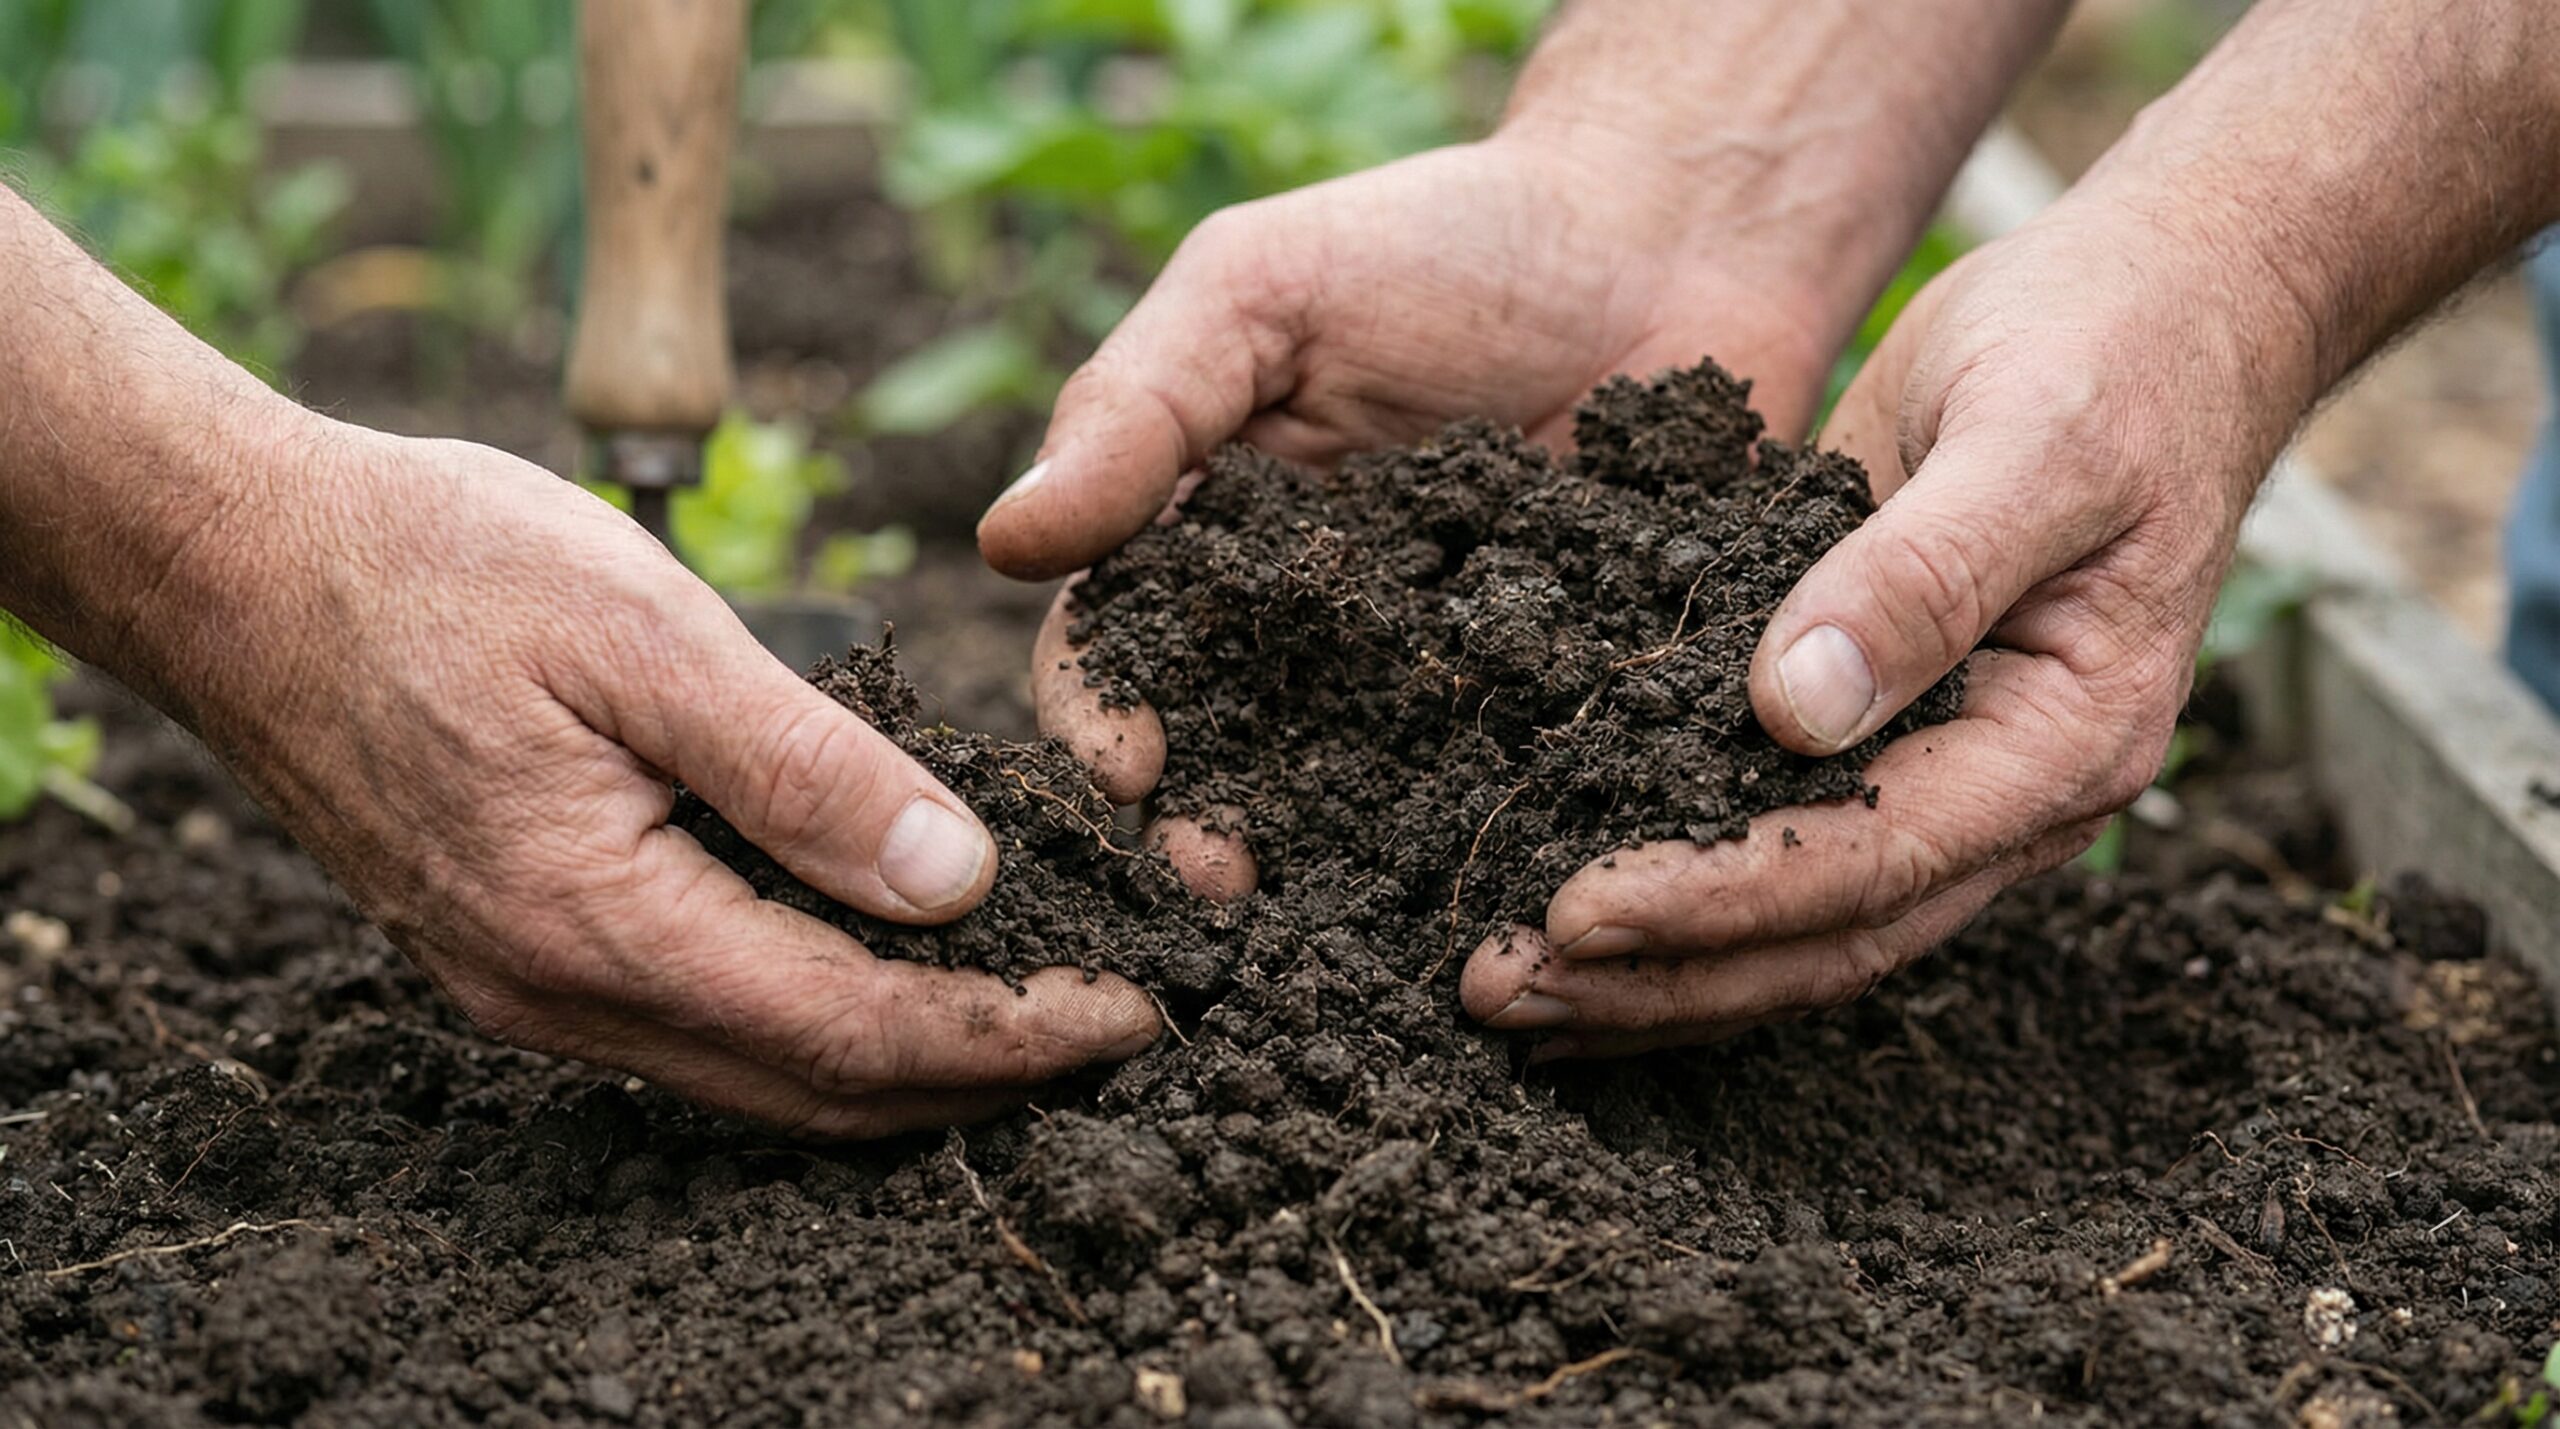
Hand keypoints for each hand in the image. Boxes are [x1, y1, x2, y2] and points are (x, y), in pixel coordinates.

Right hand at [166, 422, 1156, 1134]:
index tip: (1135, 1008)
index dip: (1012, 1032)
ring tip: (1039, 1005)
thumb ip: (803, 768)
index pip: (857, 1030)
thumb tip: (956, 879)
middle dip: (987, 1071)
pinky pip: (704, 1033)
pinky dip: (822, 1021)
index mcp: (597, 920)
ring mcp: (532, 989)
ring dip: (912, 1058)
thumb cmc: (435, 565)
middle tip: (1120, 1024)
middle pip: (822, 1089)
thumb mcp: (643, 631)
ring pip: (766, 1078)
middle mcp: (562, 994)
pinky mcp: (520, 954)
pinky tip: (890, 962)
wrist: (238, 565)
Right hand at [984, 134, 1845, 889]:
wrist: (1673, 241)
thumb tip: (1005, 540)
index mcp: (1206, 539)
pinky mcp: (1547, 708)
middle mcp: (1302, 634)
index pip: (1115, 648)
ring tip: (1326, 921)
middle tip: (1222, 883)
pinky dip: (1481, 846)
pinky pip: (1503, 791)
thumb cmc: (1445, 241)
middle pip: (1220, 754)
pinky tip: (1480, 892)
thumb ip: (1140, 405)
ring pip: (1350, 800)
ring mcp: (1425, 683)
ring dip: (1324, 867)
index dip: (1104, 714)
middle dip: (1202, 825)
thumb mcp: (1263, 288)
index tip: (1130, 770)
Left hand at [1460, 194, 2312, 1055]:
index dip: (1716, 900)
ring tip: (1502, 984)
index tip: (1573, 914)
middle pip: (1820, 935)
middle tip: (1496, 987)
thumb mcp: (2032, 439)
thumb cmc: (2113, 348)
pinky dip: (1669, 876)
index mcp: (2067, 741)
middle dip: (1655, 975)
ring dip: (1648, 959)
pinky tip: (1559, 897)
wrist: (2164, 301)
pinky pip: (1769, 832)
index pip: (1871, 861)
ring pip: (1789, 916)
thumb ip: (1922, 574)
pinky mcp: (1877, 725)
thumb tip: (1795, 711)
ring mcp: (1942, 769)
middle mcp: (2007, 792)